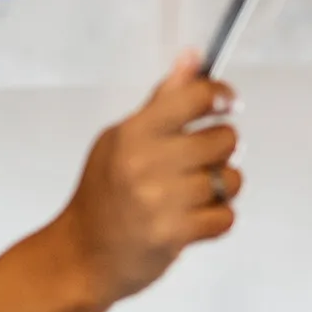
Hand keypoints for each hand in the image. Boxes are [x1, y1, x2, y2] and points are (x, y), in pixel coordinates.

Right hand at [51, 52, 241, 305]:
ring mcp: (161, 200)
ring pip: (230, 180)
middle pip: (224, 139)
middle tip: (205, 160)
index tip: (227, 104)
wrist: (81, 255)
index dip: (220, 96)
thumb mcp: (121, 139)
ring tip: (198, 193)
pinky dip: (217, 219)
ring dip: (222, 188)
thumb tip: (193, 56)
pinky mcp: (174, 234)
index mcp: (133, 132)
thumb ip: (162, 100)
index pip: (195, 96)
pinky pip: (226, 216)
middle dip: (222, 149)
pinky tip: (195, 219)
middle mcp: (146, 162)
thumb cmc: (102, 195)